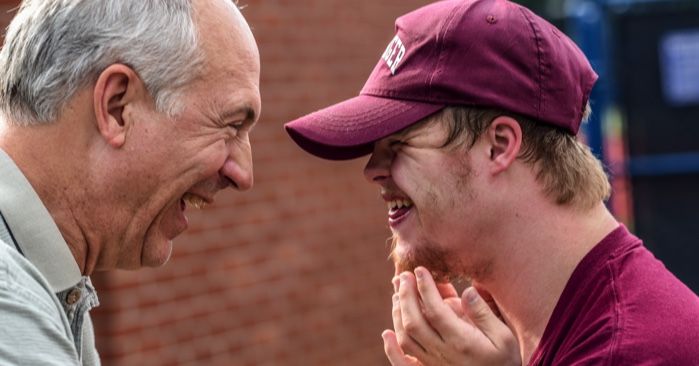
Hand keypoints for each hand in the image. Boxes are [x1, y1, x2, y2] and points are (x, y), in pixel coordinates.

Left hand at [382, 267, 520, 365]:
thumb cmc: (504, 360)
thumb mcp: (504, 336)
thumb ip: (484, 313)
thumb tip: (467, 290)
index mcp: (462, 341)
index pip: (436, 311)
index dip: (425, 288)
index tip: (420, 270)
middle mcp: (443, 353)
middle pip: (414, 323)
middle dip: (406, 296)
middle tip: (403, 276)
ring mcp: (433, 363)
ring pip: (406, 338)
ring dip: (398, 313)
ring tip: (398, 292)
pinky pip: (404, 364)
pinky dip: (391, 350)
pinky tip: (386, 334)